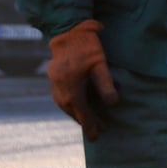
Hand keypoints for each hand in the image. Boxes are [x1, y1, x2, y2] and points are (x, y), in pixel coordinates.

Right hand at [48, 20, 118, 139]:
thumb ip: (105, 84)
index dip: (90, 125)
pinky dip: (71, 106)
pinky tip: (78, 107)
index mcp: (71, 86)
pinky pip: (61, 98)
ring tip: (90, 122)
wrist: (67, 30)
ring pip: (65, 106)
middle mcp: (60, 88)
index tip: (96, 137)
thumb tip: (113, 103)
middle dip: (85, 122)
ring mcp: (54, 84)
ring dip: (77, 115)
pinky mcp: (54, 79)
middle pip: (73, 111)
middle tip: (98, 132)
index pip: (82, 112)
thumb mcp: (100, 63)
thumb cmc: (86, 46)